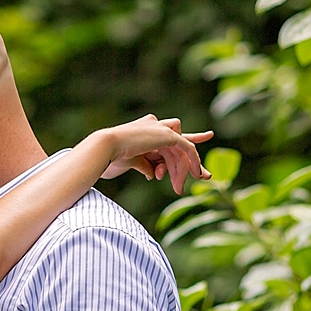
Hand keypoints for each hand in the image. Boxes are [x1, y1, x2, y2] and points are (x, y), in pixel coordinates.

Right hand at [97, 116, 212, 194]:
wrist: (105, 148)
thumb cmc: (109, 157)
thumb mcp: (131, 163)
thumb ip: (146, 166)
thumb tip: (154, 174)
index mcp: (145, 129)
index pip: (169, 134)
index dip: (186, 140)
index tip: (205, 137)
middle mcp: (155, 125)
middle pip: (179, 142)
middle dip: (192, 160)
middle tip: (205, 176)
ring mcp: (161, 128)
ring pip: (182, 148)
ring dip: (186, 168)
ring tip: (187, 185)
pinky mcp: (167, 135)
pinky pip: (187, 148)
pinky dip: (193, 161)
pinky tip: (196, 174)